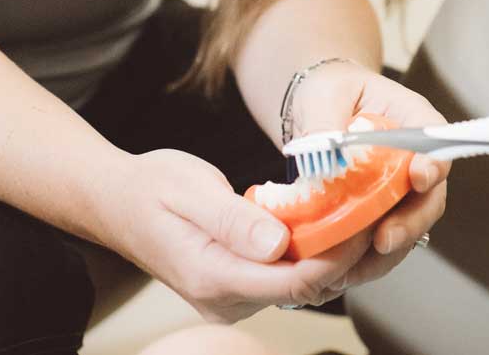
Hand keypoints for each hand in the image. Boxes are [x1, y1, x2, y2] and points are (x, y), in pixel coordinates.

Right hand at [102, 148, 365, 322]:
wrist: (116, 203)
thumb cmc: (149, 189)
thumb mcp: (190, 189)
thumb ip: (235, 219)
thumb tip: (279, 244)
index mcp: (212, 276)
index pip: (295, 280)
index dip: (338, 254)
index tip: (366, 220)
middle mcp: (224, 299)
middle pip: (303, 287)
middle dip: (343, 252)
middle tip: (372, 209)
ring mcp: (229, 299)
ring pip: (298, 285)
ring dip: (330, 252)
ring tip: (356, 210)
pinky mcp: (235, 289)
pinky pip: (284, 277)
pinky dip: (309, 253)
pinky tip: (324, 222)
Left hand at [288, 61, 449, 288]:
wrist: (318, 107)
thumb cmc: (328, 91)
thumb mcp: (322, 96)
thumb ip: (325, 124)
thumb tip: (322, 161)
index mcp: (411, 118)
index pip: (434, 140)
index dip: (432, 162)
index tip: (419, 178)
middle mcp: (415, 157)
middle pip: (430, 194)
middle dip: (411, 222)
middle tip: (385, 240)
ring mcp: (402, 188)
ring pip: (410, 226)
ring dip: (388, 251)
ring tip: (356, 268)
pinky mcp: (382, 212)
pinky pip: (384, 241)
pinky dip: (366, 260)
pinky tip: (341, 272)